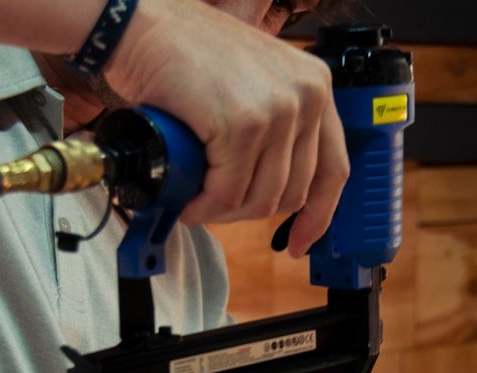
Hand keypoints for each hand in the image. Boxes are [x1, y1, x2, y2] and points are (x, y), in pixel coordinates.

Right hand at [106, 0, 347, 256]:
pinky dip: (204, 206)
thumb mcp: (254, 84)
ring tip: (197, 199)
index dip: (318, 215)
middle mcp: (307, 96)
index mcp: (316, 88)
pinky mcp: (243, 125)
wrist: (143, 26)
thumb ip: (277, 124)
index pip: (333, 169)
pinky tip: (188, 199)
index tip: (299, 242)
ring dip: (225, 211)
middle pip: (293, 192)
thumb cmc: (187, 54)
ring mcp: (278, 110)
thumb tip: (275, 187)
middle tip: (217, 205)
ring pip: (261, 199)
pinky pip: (228, 193)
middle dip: (251, 211)